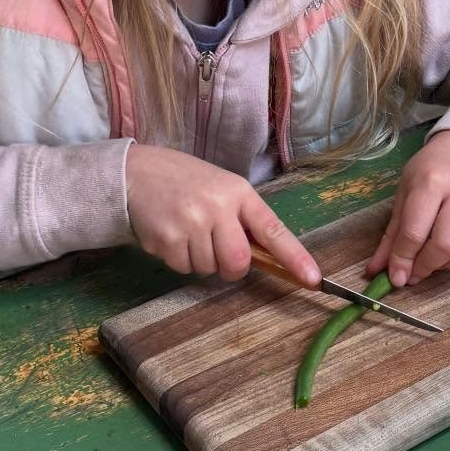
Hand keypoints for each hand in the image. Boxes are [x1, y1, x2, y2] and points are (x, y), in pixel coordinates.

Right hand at [126, 144, 319, 284]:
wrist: (136, 172)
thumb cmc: (186, 182)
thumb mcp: (221, 189)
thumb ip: (243, 218)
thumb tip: (266, 258)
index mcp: (239, 193)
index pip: (273, 229)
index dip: (295, 257)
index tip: (313, 278)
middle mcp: (217, 207)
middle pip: (238, 262)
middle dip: (231, 267)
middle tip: (217, 250)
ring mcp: (191, 224)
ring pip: (208, 269)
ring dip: (200, 260)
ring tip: (187, 231)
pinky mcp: (166, 239)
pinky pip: (183, 269)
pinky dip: (179, 259)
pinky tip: (171, 234)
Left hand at [366, 131, 449, 288]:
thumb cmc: (429, 170)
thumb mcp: (404, 193)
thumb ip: (391, 234)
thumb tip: (376, 270)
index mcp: (432, 182)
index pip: (415, 231)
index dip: (402, 259)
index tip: (395, 278)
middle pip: (443, 245)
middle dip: (424, 267)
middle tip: (411, 276)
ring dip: (442, 267)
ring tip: (427, 264)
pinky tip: (444, 256)